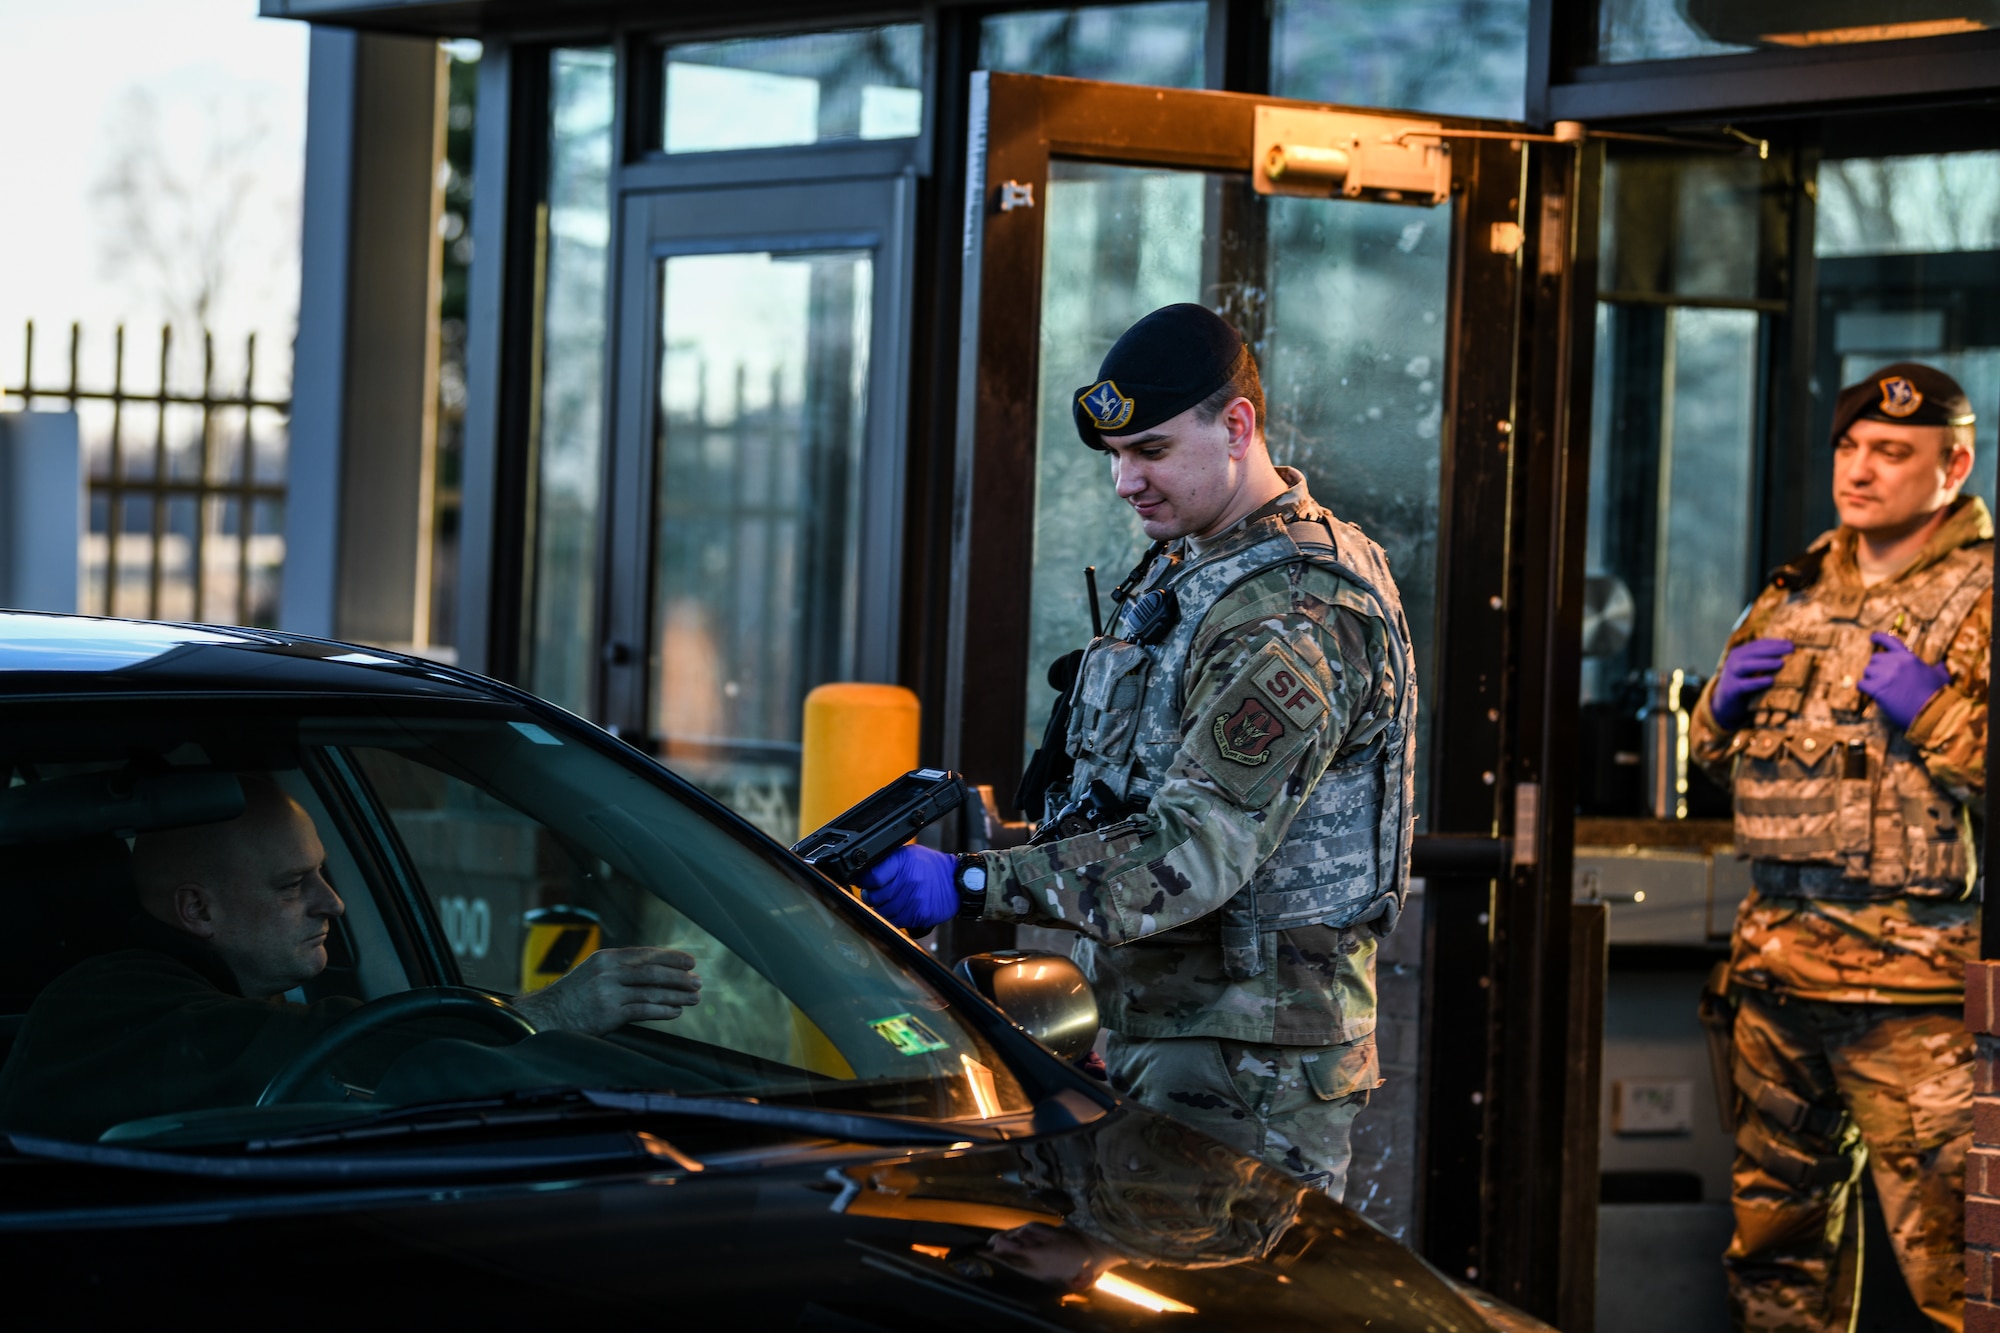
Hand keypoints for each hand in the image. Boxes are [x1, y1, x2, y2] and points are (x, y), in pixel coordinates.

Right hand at [512, 946, 700, 1035]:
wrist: (546, 1015)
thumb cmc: (574, 996)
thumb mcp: (594, 973)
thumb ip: (620, 970)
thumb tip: (656, 971)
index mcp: (606, 958)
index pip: (646, 954)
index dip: (671, 957)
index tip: (690, 961)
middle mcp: (608, 972)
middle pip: (653, 971)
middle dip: (679, 976)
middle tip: (698, 981)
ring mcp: (608, 992)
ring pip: (651, 991)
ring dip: (677, 995)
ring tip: (694, 998)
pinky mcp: (608, 1013)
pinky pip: (643, 1010)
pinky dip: (663, 1011)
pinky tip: (676, 1012)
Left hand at [857, 844, 958, 931]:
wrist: (957, 882)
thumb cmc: (931, 867)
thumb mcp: (908, 855)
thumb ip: (886, 863)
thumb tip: (863, 872)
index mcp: (901, 863)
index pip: (871, 877)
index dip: (864, 882)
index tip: (864, 883)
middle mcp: (906, 881)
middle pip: (873, 897)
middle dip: (871, 897)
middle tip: (876, 893)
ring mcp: (912, 900)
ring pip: (882, 912)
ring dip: (881, 909)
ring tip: (890, 901)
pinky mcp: (918, 915)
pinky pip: (895, 922)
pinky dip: (893, 918)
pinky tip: (900, 910)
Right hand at [1709, 638, 1793, 730]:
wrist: (1725, 705)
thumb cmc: (1744, 685)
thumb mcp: (1751, 671)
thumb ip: (1763, 662)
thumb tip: (1789, 657)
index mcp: (1740, 654)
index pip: (1758, 644)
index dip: (1775, 643)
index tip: (1791, 644)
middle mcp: (1734, 661)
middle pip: (1754, 652)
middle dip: (1773, 649)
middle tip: (1791, 650)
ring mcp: (1731, 675)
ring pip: (1746, 666)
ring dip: (1765, 663)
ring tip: (1781, 663)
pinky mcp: (1732, 690)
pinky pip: (1745, 685)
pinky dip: (1758, 682)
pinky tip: (1770, 681)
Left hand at [1859, 631, 1950, 731]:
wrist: (1932, 711)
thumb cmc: (1938, 695)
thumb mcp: (1941, 677)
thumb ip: (1938, 669)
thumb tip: (1941, 666)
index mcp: (1909, 658)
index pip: (1890, 641)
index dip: (1879, 638)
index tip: (1872, 637)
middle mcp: (1895, 663)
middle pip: (1875, 659)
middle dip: (1877, 668)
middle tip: (1885, 679)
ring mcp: (1885, 674)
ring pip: (1867, 671)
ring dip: (1871, 679)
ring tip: (1883, 688)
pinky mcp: (1877, 688)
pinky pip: (1862, 684)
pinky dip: (1864, 689)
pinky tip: (1873, 694)